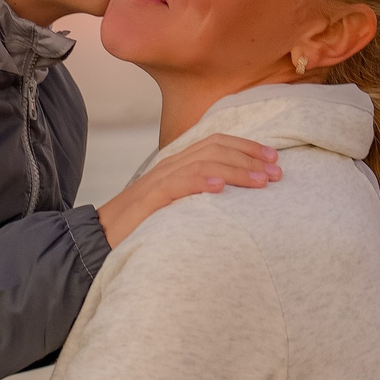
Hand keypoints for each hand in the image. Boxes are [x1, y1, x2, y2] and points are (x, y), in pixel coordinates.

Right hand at [98, 137, 281, 246]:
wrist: (102, 237)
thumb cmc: (142, 225)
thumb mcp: (177, 205)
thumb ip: (199, 194)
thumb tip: (232, 197)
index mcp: (179, 164)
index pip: (216, 143)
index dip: (248, 147)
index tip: (274, 158)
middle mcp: (171, 165)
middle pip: (215, 148)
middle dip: (251, 157)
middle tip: (278, 172)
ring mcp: (160, 179)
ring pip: (204, 162)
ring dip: (237, 170)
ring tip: (261, 181)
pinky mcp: (150, 198)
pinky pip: (178, 184)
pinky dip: (201, 182)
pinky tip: (220, 187)